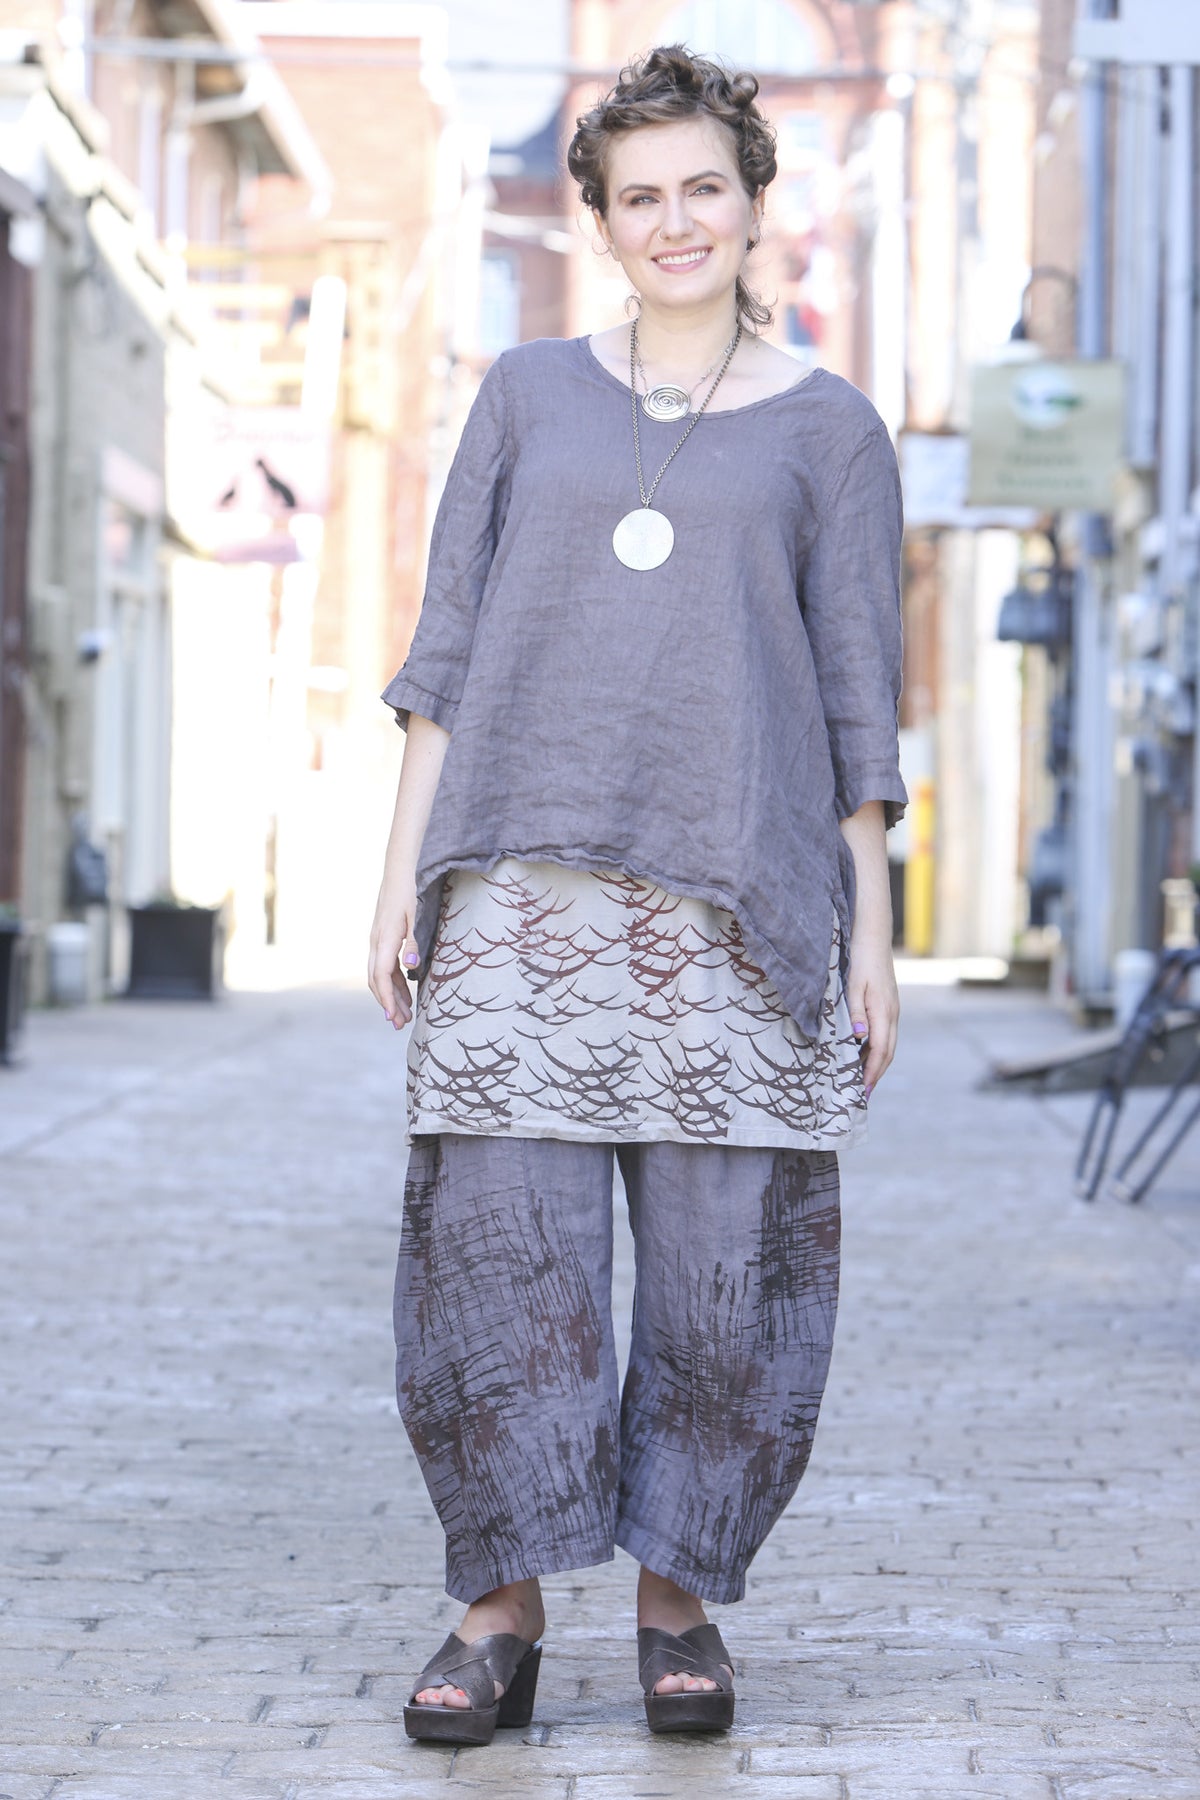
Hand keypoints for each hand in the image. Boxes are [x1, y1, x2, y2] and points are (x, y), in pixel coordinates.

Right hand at [368, 880, 419, 1030]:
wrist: (397, 873)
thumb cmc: (408, 893)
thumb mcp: (415, 916)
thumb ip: (413, 942)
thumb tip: (410, 967)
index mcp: (384, 939)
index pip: (381, 976)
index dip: (387, 998)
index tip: (393, 1017)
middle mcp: (376, 943)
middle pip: (377, 981)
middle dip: (388, 1004)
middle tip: (400, 1024)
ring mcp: (377, 942)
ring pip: (380, 976)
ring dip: (391, 996)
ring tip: (403, 1016)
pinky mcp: (382, 940)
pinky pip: (385, 966)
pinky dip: (394, 982)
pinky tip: (404, 993)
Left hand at [845, 932, 898, 1097]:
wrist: (873, 934)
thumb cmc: (860, 957)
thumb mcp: (853, 984)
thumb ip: (855, 1012)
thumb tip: (859, 1039)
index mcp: (883, 1011)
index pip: (880, 1051)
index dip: (871, 1072)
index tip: (861, 1091)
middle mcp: (892, 1013)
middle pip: (887, 1052)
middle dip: (875, 1074)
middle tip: (862, 1095)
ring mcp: (892, 1008)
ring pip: (888, 1044)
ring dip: (877, 1063)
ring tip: (863, 1081)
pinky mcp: (888, 1004)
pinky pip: (885, 1033)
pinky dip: (876, 1049)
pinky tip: (864, 1054)